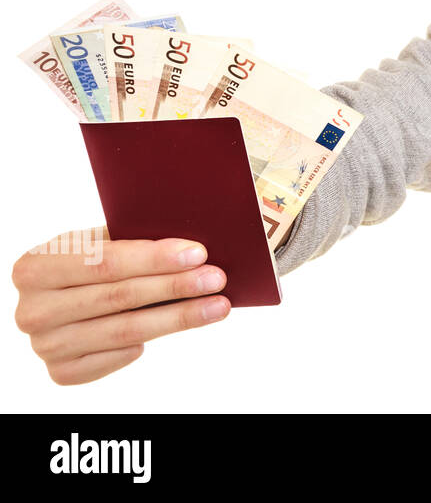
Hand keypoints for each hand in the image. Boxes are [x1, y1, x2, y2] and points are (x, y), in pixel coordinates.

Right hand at [12, 226, 230, 384]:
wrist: (61, 297)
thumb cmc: (89, 262)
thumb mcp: (98, 241)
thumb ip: (130, 239)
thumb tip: (191, 245)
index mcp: (34, 267)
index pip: (103, 262)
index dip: (153, 258)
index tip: (198, 253)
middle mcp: (32, 311)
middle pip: (119, 298)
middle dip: (175, 286)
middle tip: (216, 278)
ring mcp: (45, 346)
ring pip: (126, 331)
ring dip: (179, 317)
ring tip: (218, 305)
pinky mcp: (63, 372)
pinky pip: (118, 355)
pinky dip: (151, 340)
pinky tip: (179, 324)